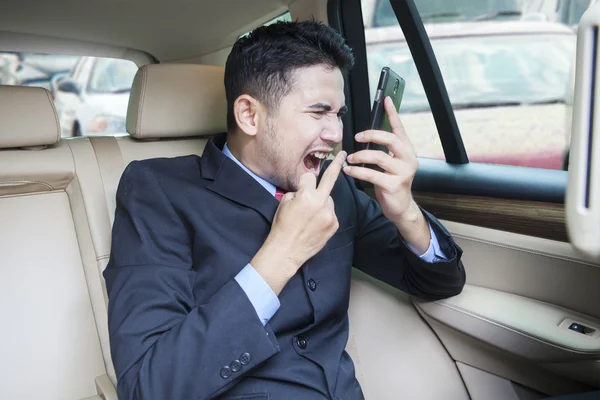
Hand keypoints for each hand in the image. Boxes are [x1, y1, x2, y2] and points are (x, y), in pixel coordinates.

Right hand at [252, 151, 346, 293]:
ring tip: (310, 216)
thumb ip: (297, 193)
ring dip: (322, 202)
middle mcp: (320, 203)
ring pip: (328, 199)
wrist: (287, 251)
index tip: (302, 183)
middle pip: (330, 178)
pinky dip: (325, 214)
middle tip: (342, 155)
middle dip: (336, 164)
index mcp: (306, 196)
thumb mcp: (284, 204)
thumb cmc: (282, 227)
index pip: (309, 177)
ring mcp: (330, 214)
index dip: (303, 181)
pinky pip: (331, 212)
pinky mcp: (334, 224)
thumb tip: (305, 189)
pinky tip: (315, 223)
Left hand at [344, 97, 429, 252]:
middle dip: (372, 135)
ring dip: (360, 156)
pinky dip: (358, 171)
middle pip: (391, 139)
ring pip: (379, 157)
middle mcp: (408, 159)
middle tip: (357, 136)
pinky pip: (372, 174)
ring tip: (350, 158)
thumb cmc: (391, 183)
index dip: (392, 114)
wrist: (400, 207)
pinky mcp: (394, 184)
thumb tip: (365, 137)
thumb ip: (383, 151)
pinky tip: (349, 170)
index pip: (399, 129)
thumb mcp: (390, 165)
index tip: (386, 100)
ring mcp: (403, 172)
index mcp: (407, 151)